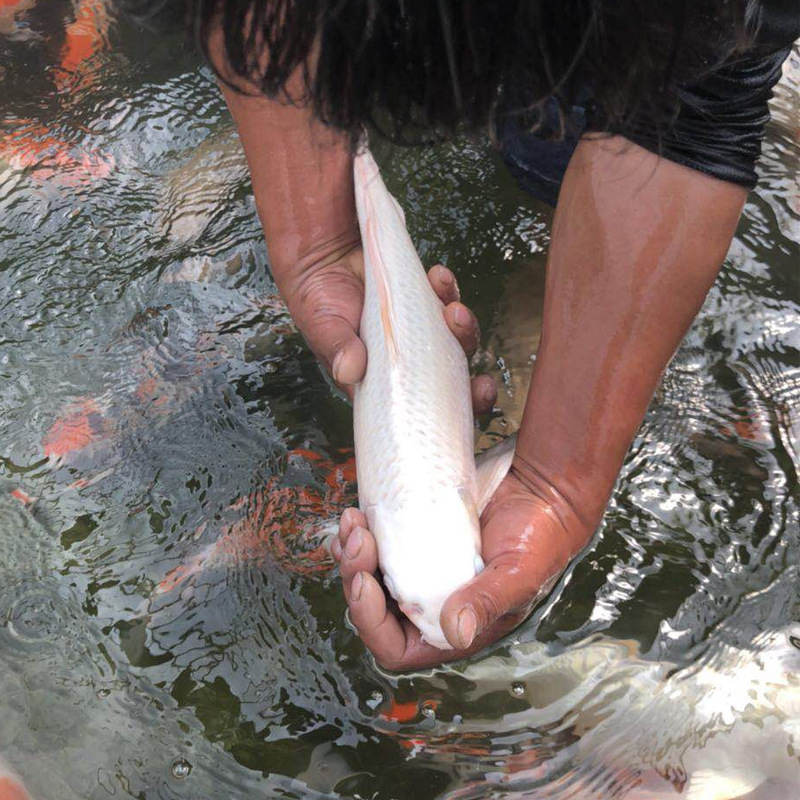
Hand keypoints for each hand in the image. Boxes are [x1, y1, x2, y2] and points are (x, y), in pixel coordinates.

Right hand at [283, 247, 494, 409]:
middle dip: (473, 387)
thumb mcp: (323, 326)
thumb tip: (349, 370)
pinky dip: (448, 290)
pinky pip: (447, 300)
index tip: (472, 408)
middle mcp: (409, 362)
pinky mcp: (425, 301)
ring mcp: (421, 332)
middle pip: (452, 383)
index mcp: (386, 383)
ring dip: (463, 329)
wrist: (321, 255)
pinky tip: (437, 276)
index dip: (452, 413)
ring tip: (453, 311)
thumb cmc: (318, 301)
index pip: (423, 408)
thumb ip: (338, 347)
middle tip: (481, 382)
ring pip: (457, 341)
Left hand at [331, 461, 593, 670]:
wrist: (540, 495)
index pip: (395, 646)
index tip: (365, 581)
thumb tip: (455, 630)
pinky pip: (375, 547)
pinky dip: (360, 534)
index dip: (371, 621)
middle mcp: (429, 605)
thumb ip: (488, 600)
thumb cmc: (538, 539)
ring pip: (366, 577)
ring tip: (353, 521)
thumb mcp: (519, 572)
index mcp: (452, 628)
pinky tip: (358, 515)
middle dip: (355, 577)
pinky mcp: (413, 541)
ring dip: (351, 553)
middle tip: (357, 539)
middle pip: (371, 610)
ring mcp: (418, 573)